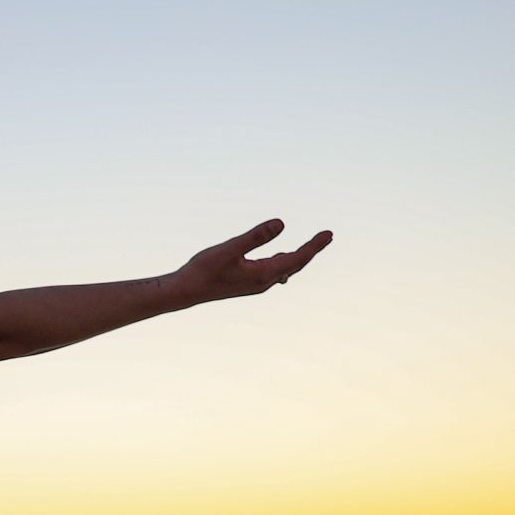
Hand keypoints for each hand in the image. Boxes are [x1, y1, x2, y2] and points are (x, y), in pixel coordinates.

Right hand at [173, 218, 331, 304]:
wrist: (185, 292)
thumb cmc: (204, 270)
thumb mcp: (230, 248)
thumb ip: (256, 236)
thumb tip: (282, 223)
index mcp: (263, 274)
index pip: (297, 258)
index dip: (314, 245)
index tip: (329, 233)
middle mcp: (264, 282)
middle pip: (295, 264)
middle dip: (311, 250)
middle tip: (327, 236)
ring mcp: (255, 284)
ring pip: (285, 269)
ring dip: (298, 257)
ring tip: (311, 246)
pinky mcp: (246, 283)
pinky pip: (273, 272)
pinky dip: (283, 262)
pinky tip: (280, 258)